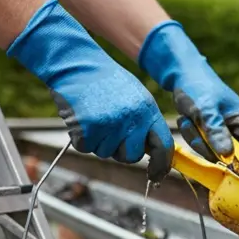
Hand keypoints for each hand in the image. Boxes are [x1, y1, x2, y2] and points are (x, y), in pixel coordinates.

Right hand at [8, 0, 173, 179]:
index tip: (156, 176)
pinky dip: (82, 137)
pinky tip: (82, 116)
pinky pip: (86, 148)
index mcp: (147, 109)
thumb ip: (145, 122)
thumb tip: (155, 151)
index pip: (163, 146)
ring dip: (98, 141)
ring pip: (106, 153)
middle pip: (131, 157)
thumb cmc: (105, 80)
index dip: (161, 166)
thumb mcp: (135, 95)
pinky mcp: (87, 130)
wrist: (76, 63)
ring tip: (95, 114)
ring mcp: (109, 125)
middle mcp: (131, 119)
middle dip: (120, 150)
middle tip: (109, 129)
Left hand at [137, 20, 238, 161]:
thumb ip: (216, 132)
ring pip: (211, 149)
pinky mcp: (210, 128)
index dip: (235, 161)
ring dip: (196, 138)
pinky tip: (186, 118)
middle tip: (194, 129)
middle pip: (227, 154)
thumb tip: (227, 156)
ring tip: (188, 119)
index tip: (215, 161)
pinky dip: (191, 133)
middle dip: (207, 146)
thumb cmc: (197, 86)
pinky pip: (202, 142)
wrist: (181, 72)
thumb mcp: (205, 110)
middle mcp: (236, 126)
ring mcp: (223, 128)